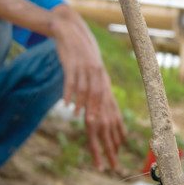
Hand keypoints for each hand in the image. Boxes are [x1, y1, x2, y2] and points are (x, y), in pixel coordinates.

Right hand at [49, 6, 125, 169]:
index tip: (115, 153)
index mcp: (104, 86)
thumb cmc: (81, 58)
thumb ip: (95, 96)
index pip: (112, 114)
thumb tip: (92, 116)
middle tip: (105, 148)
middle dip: (104, 131)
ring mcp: (86, 71)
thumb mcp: (92, 77)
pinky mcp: (73, 63)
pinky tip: (68, 104)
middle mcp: (99, 80)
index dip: (114, 134)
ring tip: (89, 124)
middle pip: (103, 108)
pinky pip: (72, 80)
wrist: (71, 31)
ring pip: (89, 93)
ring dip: (89, 109)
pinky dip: (71, 92)